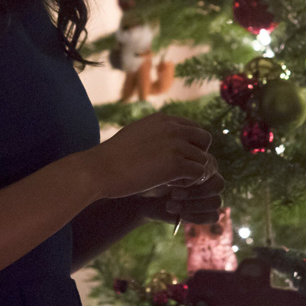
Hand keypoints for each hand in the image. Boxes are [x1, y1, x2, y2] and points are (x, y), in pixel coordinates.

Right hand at [83, 113, 211, 199]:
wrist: (100, 169)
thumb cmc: (113, 157)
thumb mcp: (136, 134)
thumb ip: (155, 133)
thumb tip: (166, 142)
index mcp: (163, 119)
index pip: (194, 127)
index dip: (191, 144)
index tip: (180, 159)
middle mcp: (173, 128)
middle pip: (205, 139)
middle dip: (198, 155)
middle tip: (183, 170)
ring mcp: (176, 145)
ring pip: (204, 159)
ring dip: (193, 172)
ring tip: (175, 182)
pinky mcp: (176, 164)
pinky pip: (199, 174)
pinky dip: (190, 183)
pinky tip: (172, 187)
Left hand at [139, 154, 223, 225]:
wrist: (144, 197)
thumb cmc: (151, 178)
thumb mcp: (160, 169)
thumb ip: (176, 166)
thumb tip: (186, 171)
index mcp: (201, 163)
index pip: (212, 167)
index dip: (195, 175)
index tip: (172, 180)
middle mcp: (208, 179)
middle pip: (218, 184)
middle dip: (195, 191)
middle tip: (173, 194)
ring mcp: (207, 197)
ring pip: (216, 201)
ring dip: (194, 205)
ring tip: (171, 204)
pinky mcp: (204, 213)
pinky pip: (213, 216)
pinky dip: (197, 217)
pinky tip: (180, 215)